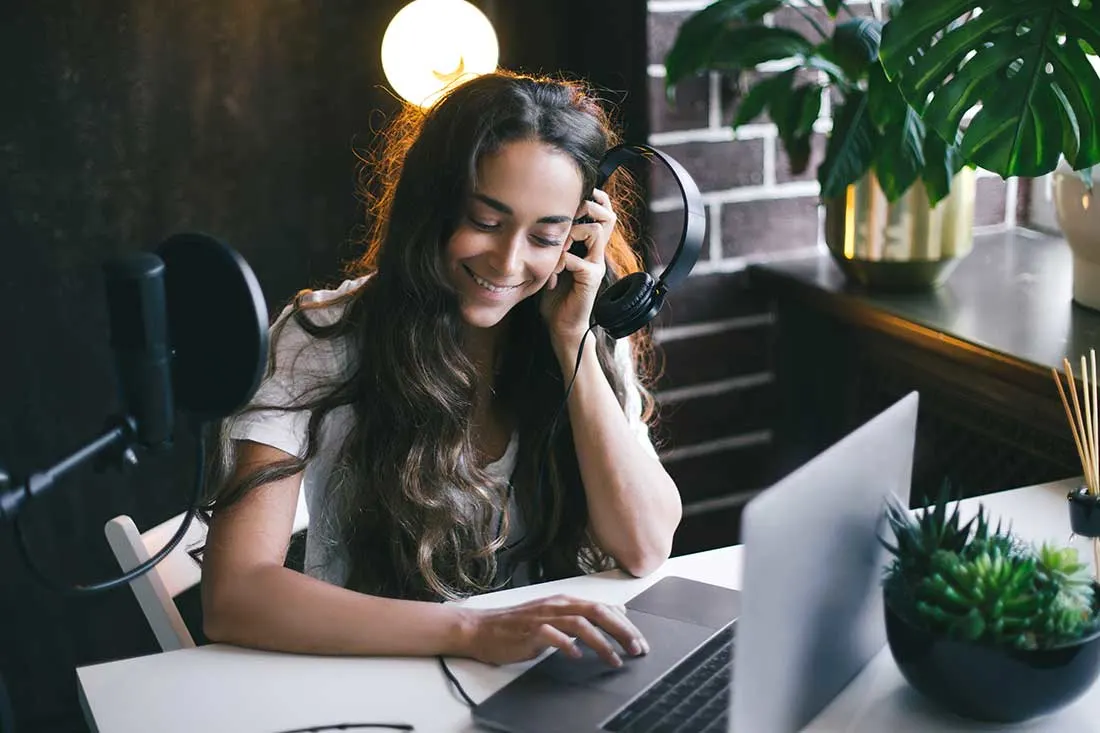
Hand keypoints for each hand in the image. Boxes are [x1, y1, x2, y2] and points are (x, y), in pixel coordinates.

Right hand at [461, 594, 649, 666]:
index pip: (603, 608)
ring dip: (602, 642)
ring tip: (615, 659)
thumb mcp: (553, 616)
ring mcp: (543, 617)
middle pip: (598, 612)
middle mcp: (557, 605)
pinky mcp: (529, 631)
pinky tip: (577, 656)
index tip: (640, 642)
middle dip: (622, 631)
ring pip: (580, 624)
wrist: (480, 628)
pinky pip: (552, 636)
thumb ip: (581, 615)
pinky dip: (567, 645)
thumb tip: (615, 614)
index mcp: (565, 601)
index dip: (625, 624)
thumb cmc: (517, 626)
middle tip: (637, 650)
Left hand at [540, 189, 615, 355]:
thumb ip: (552, 244)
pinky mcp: (590, 279)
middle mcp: (597, 254)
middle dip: (587, 208)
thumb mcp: (551, 262)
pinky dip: (561, 260)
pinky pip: (577, 260)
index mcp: (589, 248)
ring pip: (596, 232)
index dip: (595, 200)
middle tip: (567, 215)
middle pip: (607, 217)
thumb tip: (537, 220)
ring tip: (558, 245)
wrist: (561, 325)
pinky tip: (552, 274)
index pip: (603, 215)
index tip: (579, 193)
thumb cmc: (555, 295)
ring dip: (572, 232)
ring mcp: (596, 266)